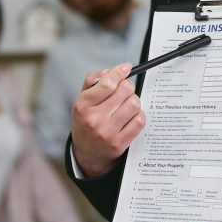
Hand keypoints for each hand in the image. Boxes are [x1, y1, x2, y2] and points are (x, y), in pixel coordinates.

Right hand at [71, 62, 145, 177]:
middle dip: (127, 87)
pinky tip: (131, 117)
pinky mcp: (119, 143)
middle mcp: (94, 119)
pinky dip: (138, 115)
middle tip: (125, 90)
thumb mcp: (82, 101)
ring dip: (134, 101)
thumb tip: (112, 70)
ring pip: (134, 104)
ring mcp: (107, 132)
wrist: (87, 154)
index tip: (126, 68)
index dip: (120, 72)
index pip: (108, 83)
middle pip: (125, 91)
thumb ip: (93, 82)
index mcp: (83, 105)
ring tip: (127, 105)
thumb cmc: (86, 122)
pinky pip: (139, 120)